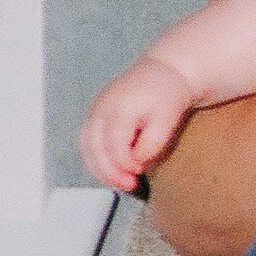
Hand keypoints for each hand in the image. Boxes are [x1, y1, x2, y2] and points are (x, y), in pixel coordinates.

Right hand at [81, 58, 198, 189]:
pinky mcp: (94, 115)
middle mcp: (101, 108)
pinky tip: (113, 170)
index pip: (113, 144)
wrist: (164, 70)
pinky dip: (97, 160)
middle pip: (93, 149)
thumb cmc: (168, 93)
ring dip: (100, 169)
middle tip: (129, 185)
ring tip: (122, 181)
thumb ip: (153, 141)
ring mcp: (94, 111)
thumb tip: (137, 161)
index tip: (139, 171)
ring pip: (86, 148)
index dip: (123, 163)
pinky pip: (87, 143)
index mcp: (119, 107)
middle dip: (109, 172)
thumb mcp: (169, 117)